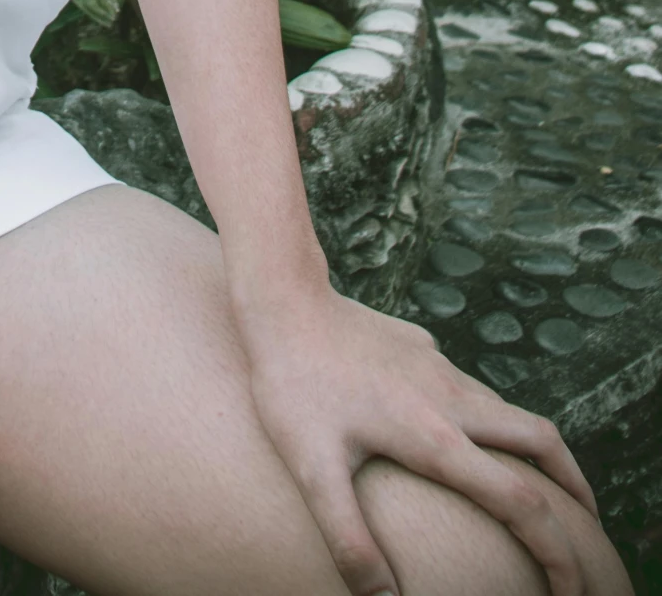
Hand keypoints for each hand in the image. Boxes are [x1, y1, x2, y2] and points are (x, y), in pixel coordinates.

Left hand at [238, 282, 599, 595]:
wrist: (281, 299)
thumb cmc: (291, 385)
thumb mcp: (312, 470)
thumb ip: (349, 538)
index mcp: (436, 438)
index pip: (521, 503)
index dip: (556, 553)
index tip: (568, 589)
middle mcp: (452, 401)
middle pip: (543, 441)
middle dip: (575, 488)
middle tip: (584, 529)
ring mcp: (439, 369)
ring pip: (510, 411)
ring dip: (537, 452)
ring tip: (533, 488)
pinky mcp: (422, 350)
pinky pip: (473, 390)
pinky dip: (494, 423)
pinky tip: (467, 437)